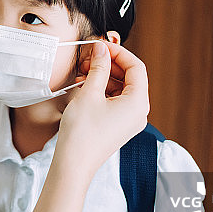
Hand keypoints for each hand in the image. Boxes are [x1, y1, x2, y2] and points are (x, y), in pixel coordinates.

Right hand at [57, 41, 149, 177]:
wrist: (74, 164)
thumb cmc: (82, 134)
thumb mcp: (89, 94)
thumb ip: (99, 68)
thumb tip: (101, 50)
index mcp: (138, 103)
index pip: (136, 67)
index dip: (119, 53)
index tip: (102, 47)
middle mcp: (138, 112)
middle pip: (130, 78)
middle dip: (110, 65)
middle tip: (91, 58)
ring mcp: (129, 120)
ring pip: (121, 89)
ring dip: (105, 77)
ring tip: (85, 72)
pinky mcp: (118, 126)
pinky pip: (115, 101)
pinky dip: (102, 90)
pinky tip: (86, 86)